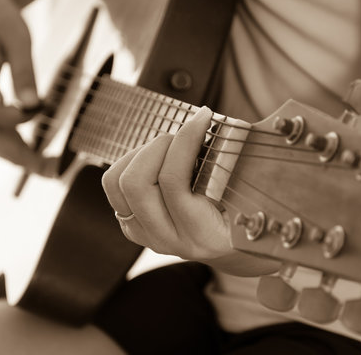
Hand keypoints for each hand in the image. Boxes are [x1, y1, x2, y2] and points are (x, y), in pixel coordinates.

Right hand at [0, 0, 54, 175]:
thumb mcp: (18, 37)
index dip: (17, 120)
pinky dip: (8, 143)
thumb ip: (24, 72)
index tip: (43, 110)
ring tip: (43, 166)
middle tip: (49, 170)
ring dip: (14, 155)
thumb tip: (35, 107)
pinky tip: (29, 150)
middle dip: (19, 156)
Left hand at [102, 107, 279, 275]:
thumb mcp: (247, 191)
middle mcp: (169, 240)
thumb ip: (234, 160)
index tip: (203, 116)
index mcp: (203, 235)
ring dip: (141, 153)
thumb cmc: (243, 209)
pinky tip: (154, 157)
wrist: (231, 244)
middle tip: (184, 134)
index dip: (185, 140)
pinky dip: (129, 162)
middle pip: (136, 184)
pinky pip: (113, 187)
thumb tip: (219, 120)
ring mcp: (146, 236)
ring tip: (168, 146)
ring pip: (119, 184)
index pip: (174, 183)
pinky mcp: (132, 225)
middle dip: (159, 146)